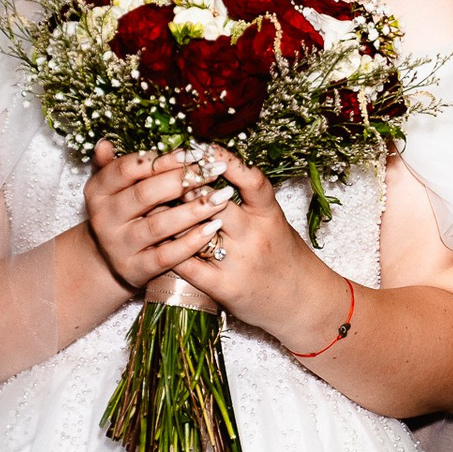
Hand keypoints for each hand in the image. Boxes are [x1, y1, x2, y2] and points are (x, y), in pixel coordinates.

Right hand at [84, 140, 232, 288]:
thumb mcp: (112, 189)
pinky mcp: (136, 269)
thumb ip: (114, 166)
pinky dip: (191, 241)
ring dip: (194, 210)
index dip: (162, 159)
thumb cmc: (122, 214)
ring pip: (159, 225)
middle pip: (145, 194)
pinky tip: (213, 227)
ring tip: (222, 197)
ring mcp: (119, 246)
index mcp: (97, 191)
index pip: (128, 169)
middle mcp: (104, 218)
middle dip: (184, 180)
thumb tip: (106, 143)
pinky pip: (167, 255)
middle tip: (216, 169)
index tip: (193, 153)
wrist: (108, 261)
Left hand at [174, 147, 342, 347]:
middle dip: (188, 188)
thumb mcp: (276, 223)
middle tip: (164, 174)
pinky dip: (170, 251)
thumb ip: (251, 202)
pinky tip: (157, 240)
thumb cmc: (286, 257)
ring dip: (171, 216)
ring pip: (196, 231)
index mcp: (270, 216)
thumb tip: (216, 170)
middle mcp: (255, 236)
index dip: (228, 163)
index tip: (205, 149)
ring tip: (150, 204)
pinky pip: (189, 266)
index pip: (252, 182)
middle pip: (216, 203)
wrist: (302, 302)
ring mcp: (239, 263)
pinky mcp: (225, 288)